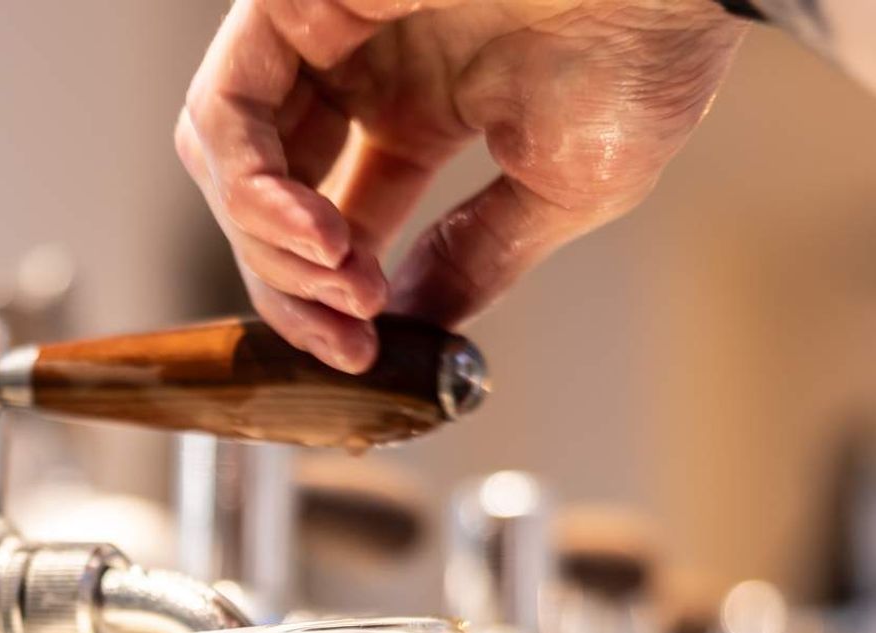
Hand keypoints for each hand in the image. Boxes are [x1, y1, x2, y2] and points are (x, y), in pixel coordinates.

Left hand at [176, 0, 744, 371]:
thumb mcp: (566, 189)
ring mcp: (324, 31)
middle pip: (270, 200)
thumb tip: (412, 330)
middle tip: (350, 339)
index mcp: (422, 105)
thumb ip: (476, 260)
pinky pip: (228, 114)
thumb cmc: (648, 47)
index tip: (363, 357)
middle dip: (295, 289)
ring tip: (343, 286)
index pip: (336, 220)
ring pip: (230, 162)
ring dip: (272, 251)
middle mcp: (362, 64)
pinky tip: (319, 240)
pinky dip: (254, 193)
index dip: (331, 301)